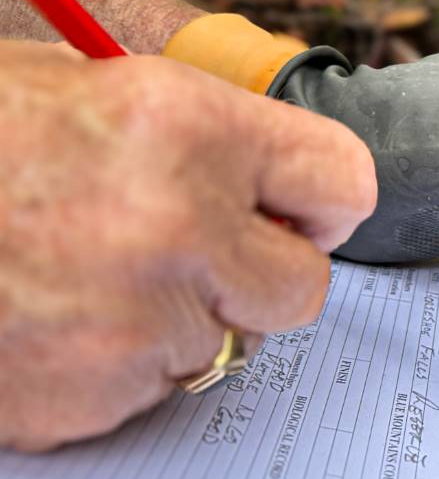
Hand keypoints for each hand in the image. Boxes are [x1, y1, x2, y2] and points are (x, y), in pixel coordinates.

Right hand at [0, 43, 375, 449]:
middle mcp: (177, 227)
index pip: (344, 181)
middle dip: (262, 271)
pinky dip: (114, 362)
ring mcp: (131, 322)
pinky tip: (53, 314)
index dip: (323, 198)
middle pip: (303, 286)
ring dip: (179, 316)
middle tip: (205, 249)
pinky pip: (145, 388)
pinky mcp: (81, 397)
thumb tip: (275, 178)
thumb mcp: (88, 82)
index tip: (300, 208)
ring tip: (92, 271)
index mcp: (189, 128)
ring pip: (222, 344)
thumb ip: (202, 132)